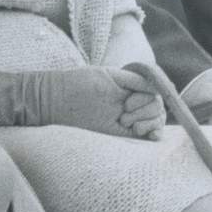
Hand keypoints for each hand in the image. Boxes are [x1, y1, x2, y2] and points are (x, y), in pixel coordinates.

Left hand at [38, 67, 165, 139]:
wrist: (54, 100)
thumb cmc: (76, 84)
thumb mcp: (105, 76)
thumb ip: (131, 80)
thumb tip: (155, 84)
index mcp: (128, 84)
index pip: (154, 91)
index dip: (146, 100)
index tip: (126, 103)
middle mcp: (130, 99)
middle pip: (157, 106)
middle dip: (146, 112)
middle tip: (124, 116)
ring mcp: (126, 115)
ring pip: (155, 119)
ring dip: (149, 123)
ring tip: (129, 126)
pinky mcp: (120, 132)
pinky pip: (146, 133)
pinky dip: (154, 133)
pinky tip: (151, 136)